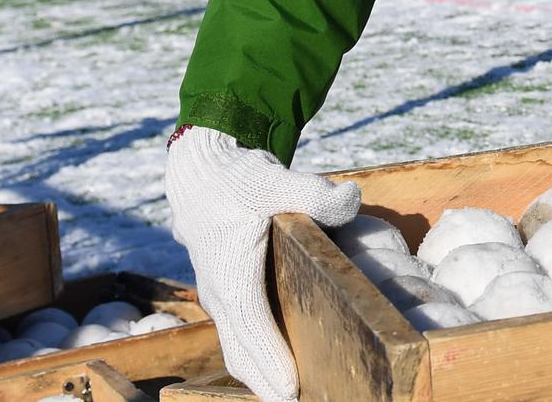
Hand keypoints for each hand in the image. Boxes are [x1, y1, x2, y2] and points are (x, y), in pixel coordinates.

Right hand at [165, 126, 362, 400]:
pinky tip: (283, 368)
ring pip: (239, 349)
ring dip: (263, 374)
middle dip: (268, 382)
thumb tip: (351, 198)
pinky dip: (258, 358)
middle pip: (243, 353)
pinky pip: (241, 337)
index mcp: (231, 273)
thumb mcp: (275, 178)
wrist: (200, 171)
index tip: (290, 391)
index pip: (251, 329)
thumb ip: (313, 192)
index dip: (271, 363)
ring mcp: (220, 297)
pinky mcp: (227, 294)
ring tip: (295, 394)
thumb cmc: (236, 177)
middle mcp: (221, 294)